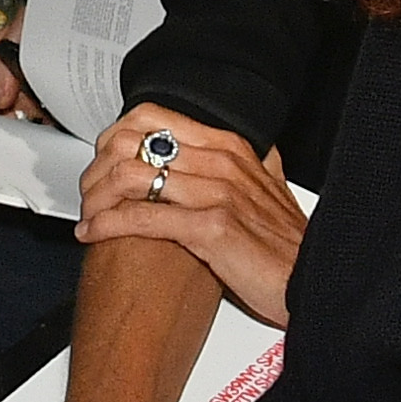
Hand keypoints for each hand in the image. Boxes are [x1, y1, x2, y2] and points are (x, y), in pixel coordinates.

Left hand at [81, 109, 301, 326]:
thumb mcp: (269, 191)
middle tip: (87, 193)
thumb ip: (251, 166)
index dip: (113, 137)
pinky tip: (93, 234)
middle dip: (97, 169)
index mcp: (230, 148)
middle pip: (133, 144)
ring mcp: (217, 193)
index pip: (152, 118)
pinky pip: (142, 217)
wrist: (313, 283)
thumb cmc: (287, 248)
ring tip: (88, 216)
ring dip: (96, 198)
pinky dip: (107, 224)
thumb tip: (245, 151)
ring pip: (131, 177)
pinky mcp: (211, 228)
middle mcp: (223, 162)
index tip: (100, 162)